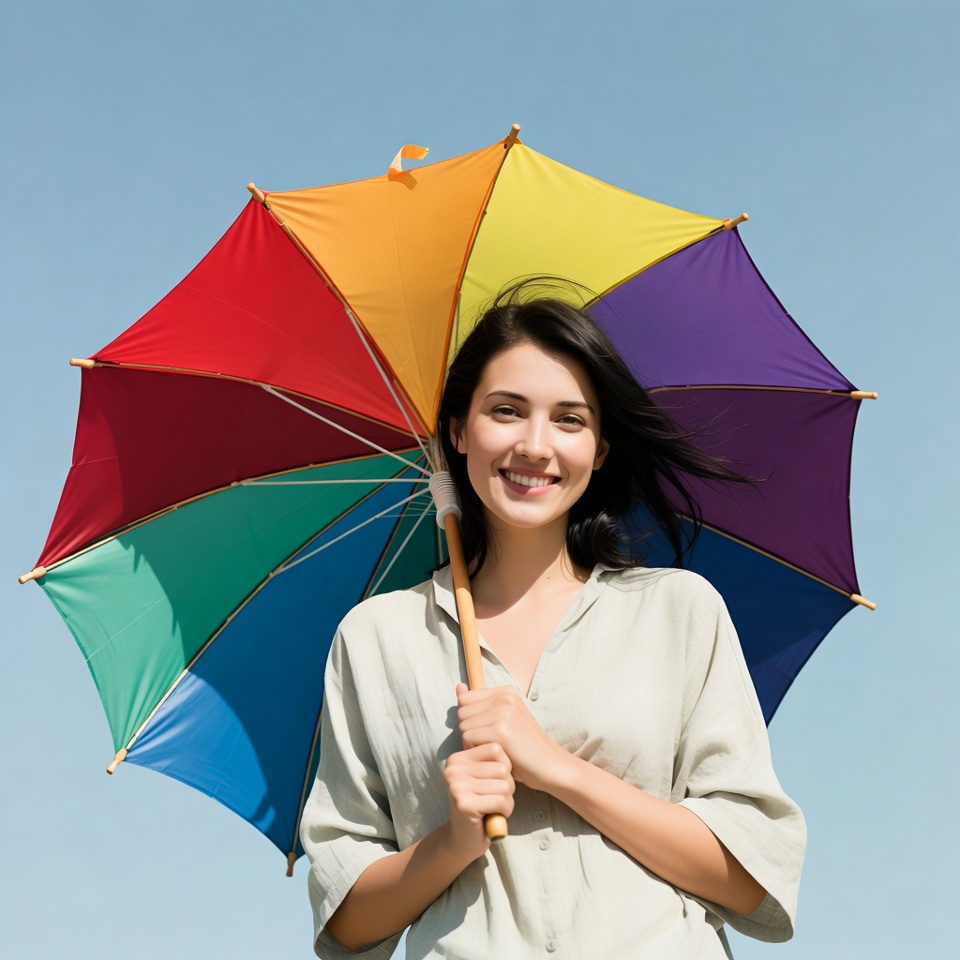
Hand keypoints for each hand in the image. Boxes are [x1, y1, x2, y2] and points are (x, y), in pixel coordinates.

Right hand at [442, 741, 514, 859]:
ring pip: (504, 785)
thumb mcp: (485, 776)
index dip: (505, 766)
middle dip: (508, 785)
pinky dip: (506, 810)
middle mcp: (453, 768)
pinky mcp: (464, 805)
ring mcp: (456, 786)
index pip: (496, 748)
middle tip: (496, 797)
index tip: (496, 781)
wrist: (465, 838)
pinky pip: (501, 801)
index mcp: (458, 757)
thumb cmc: (482, 802)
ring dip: (508, 800)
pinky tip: (496, 815)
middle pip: (502, 768)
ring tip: (496, 806)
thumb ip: (493, 760)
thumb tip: (513, 739)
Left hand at [456, 683, 569, 791]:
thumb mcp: (503, 719)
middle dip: (469, 731)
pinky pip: (468, 738)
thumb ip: (479, 704)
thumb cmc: (524, 746)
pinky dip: (475, 750)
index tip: (484, 731)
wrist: (550, 764)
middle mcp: (504, 698)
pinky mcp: (501, 731)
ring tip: (490, 749)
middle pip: (462, 712)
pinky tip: (491, 755)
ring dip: (471, 743)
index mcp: (505, 692)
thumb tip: (459, 686)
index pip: (465, 699)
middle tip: (487, 744)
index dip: (469, 718)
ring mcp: (504, 713)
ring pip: (463, 726)